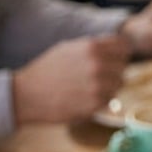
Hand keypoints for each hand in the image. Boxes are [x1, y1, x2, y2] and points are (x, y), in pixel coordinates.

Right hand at [11, 35, 130, 124]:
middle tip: (97, 76)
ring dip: (109, 86)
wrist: (27, 95)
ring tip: (89, 88)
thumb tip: (119, 47)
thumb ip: (95, 47)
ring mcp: (97, 86)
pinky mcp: (94, 105)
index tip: (113, 59)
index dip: (119, 53)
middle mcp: (98, 64)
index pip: (123, 47)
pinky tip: (84, 98)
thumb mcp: (69, 48)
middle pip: (122, 67)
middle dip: (113, 71)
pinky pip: (109, 100)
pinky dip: (101, 100)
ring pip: (118, 84)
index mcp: (92, 46)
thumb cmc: (47, 70)